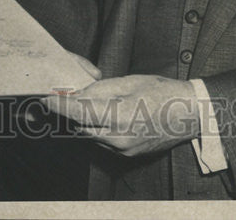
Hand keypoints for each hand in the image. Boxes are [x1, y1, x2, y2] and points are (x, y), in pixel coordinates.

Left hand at [42, 75, 198, 156]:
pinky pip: (102, 142)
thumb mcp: (129, 82)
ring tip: (91, 103)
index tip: (46, 98)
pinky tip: (105, 116)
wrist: (189, 114)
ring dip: (85, 120)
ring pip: (90, 135)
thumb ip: (99, 89)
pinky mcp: (127, 155)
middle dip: (71, 111)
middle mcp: (119, 138)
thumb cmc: (162, 93)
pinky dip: (97, 129)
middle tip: (65, 96)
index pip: (79, 112)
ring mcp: (123, 150)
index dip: (60, 105)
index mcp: (120, 115)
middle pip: (81, 126)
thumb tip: (77, 94)